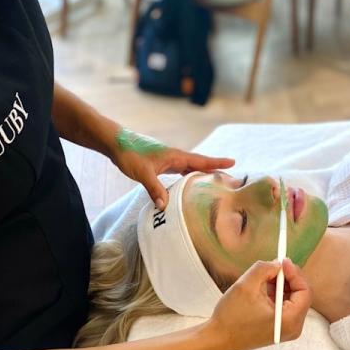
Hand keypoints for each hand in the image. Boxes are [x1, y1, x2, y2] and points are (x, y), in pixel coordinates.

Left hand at [114, 145, 233, 209]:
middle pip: (199, 165)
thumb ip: (155, 188)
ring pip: (190, 168)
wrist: (115, 143)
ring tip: (214, 183)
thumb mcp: (143, 173)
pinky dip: (188, 177)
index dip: (217, 162)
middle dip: (215, 170)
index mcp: (175, 156)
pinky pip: (180, 171)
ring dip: (202, 174)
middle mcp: (175, 157)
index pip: (201, 160)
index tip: (233, 162)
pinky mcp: (161, 164)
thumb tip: (165, 206)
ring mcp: (168, 160)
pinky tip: (188, 185)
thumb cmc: (129, 154)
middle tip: (230, 178)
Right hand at [204, 258, 311, 349]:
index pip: (305, 291)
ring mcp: (286, 330)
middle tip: (273, 266)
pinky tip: (262, 289)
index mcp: (289, 320)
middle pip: (300, 295)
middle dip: (287, 278)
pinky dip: (276, 295)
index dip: (295, 273)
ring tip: (263, 278)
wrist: (218, 340)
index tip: (283, 261)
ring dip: (281, 285)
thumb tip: (278, 264)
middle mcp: (292, 328)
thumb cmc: (230, 317)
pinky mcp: (278, 328)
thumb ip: (264, 268)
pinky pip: (284, 306)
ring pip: (292, 299)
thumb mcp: (246, 285)